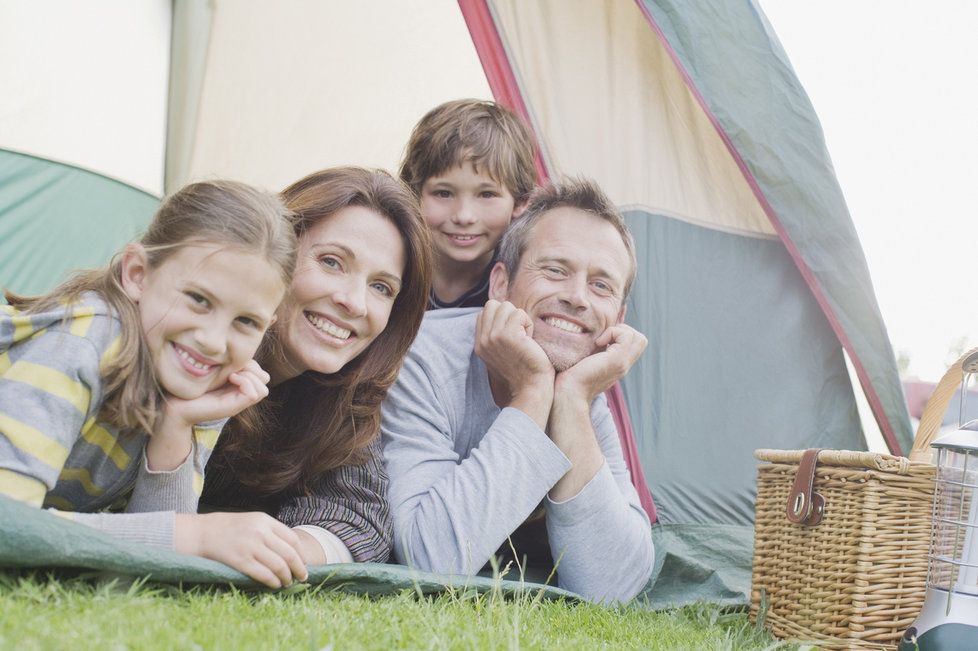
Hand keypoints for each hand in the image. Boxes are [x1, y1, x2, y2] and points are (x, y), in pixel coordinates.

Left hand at [164, 359, 270, 427]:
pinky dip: (246, 382)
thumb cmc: (191, 387)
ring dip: (251, 376)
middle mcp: (240, 395)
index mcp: (238, 386)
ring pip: (263, 388)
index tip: (234, 361)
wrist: (176, 405)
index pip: (261, 373)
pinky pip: (254, 394)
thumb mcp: (214, 372)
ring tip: (233, 374)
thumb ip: (228, 366)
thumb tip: (240, 355)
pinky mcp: (234, 408)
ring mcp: (239, 402)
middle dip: (254, 368)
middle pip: (265, 379)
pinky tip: (231, 378)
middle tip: (235, 367)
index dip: (252, 363)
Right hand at [175, 512, 307, 588]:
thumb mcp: (251, 521)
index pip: (292, 539)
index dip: (301, 554)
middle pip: (289, 554)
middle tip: (302, 577)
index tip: (304, 563)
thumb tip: (290, 550)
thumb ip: (269, 531)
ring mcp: (250, 546)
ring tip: (287, 583)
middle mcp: (260, 532)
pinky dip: (273, 582)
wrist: (201, 533)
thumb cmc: (228, 528)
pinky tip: (275, 585)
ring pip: (279, 566)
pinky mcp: (240, 561)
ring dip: (286, 578)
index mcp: (265, 521)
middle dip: (298, 568)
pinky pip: (263, 574)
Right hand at [475, 300, 554, 424]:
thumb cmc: (523, 371)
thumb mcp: (500, 353)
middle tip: (519, 333)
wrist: (531, 388)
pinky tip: (529, 340)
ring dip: (520, 319)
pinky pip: (519, 313)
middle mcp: (483, 340)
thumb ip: (495, 335)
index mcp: (479, 344)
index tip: (512, 335)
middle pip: (493, 305)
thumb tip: (501, 311)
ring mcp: (494, 337)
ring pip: (506, 306)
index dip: (501, 317)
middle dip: (509, 314)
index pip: (484, 313)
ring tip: (524, 337)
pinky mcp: (508, 335)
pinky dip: (528, 323)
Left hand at [555, 324, 646, 401]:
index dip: (621, 334)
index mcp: (618, 365)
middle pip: (641, 340)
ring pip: (639, 338)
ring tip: (601, 340)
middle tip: (604, 337)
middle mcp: (624, 365)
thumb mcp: (588, 360)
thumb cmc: (571, 377)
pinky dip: (612, 332)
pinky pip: (626, 336)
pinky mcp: (617, 361)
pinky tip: (597, 342)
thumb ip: (597, 351)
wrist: (570, 392)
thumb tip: (594, 337)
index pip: (635, 344)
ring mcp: (623, 364)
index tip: (602, 339)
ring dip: (619, 331)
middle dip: (624, 330)